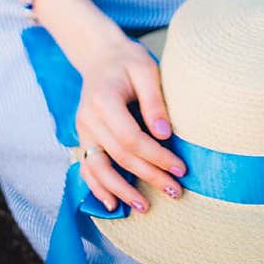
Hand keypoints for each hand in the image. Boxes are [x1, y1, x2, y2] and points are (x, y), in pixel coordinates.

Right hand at [74, 37, 185, 212]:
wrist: (100, 55)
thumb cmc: (128, 60)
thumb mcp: (146, 70)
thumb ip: (154, 101)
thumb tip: (165, 135)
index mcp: (103, 99)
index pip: (131, 138)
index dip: (156, 156)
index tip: (180, 168)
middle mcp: (88, 118)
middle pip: (119, 156)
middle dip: (149, 176)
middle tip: (175, 191)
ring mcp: (82, 130)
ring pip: (99, 168)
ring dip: (121, 191)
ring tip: (145, 207)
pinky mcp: (84, 138)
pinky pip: (87, 168)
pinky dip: (97, 188)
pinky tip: (112, 205)